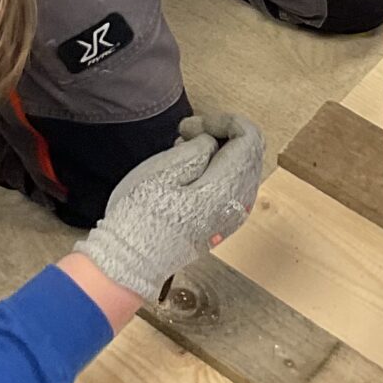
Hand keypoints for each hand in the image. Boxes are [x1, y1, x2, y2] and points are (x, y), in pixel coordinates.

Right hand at [81, 110, 264, 300]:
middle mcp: (239, 203)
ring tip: (182, 150)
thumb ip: (197, 149)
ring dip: (218, 150)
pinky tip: (188, 171)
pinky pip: (233, 184)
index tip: (192, 125)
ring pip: (242, 167)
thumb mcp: (164, 170)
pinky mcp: (222, 223)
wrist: (131, 261)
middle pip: (250, 151)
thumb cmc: (141, 216)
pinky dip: (216, 168)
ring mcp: (233, 215)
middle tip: (186, 133)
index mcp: (228, 188)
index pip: (249, 138)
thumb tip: (211, 144)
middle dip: (222, 133)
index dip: (223, 121)